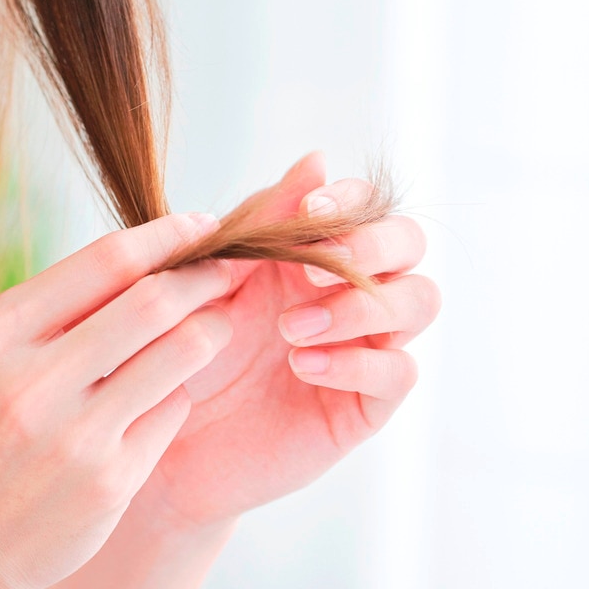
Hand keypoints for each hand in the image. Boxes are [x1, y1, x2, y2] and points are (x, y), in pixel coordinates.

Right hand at [0, 214, 232, 588]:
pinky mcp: (107, 481)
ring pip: (180, 353)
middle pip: (153, 302)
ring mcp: (72, 435)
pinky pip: (172, 412)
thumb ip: (55, 310)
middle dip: (204, 276)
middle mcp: (30, 380)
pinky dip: (179, 394)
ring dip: (210, 330)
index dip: (168, 236)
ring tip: (215, 325)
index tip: (202, 226)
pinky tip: (166, 396)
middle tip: (229, 268)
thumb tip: (147, 256)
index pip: (106, 260)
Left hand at [127, 152, 440, 529]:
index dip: (351, 200)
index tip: (310, 212)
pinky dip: (353, 362)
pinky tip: (300, 364)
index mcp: (318, 253)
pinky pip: (398, 371)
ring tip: (290, 329)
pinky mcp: (368, 403)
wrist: (169, 429)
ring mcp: (366, 346)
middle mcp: (353, 292)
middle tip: (309, 269)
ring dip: (360, 304)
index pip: (368, 205)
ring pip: (419, 300)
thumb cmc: (190, 346)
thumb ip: (265, 221)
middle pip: (409, 244)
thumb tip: (316, 159)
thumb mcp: (220, 277)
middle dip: (370, 246)